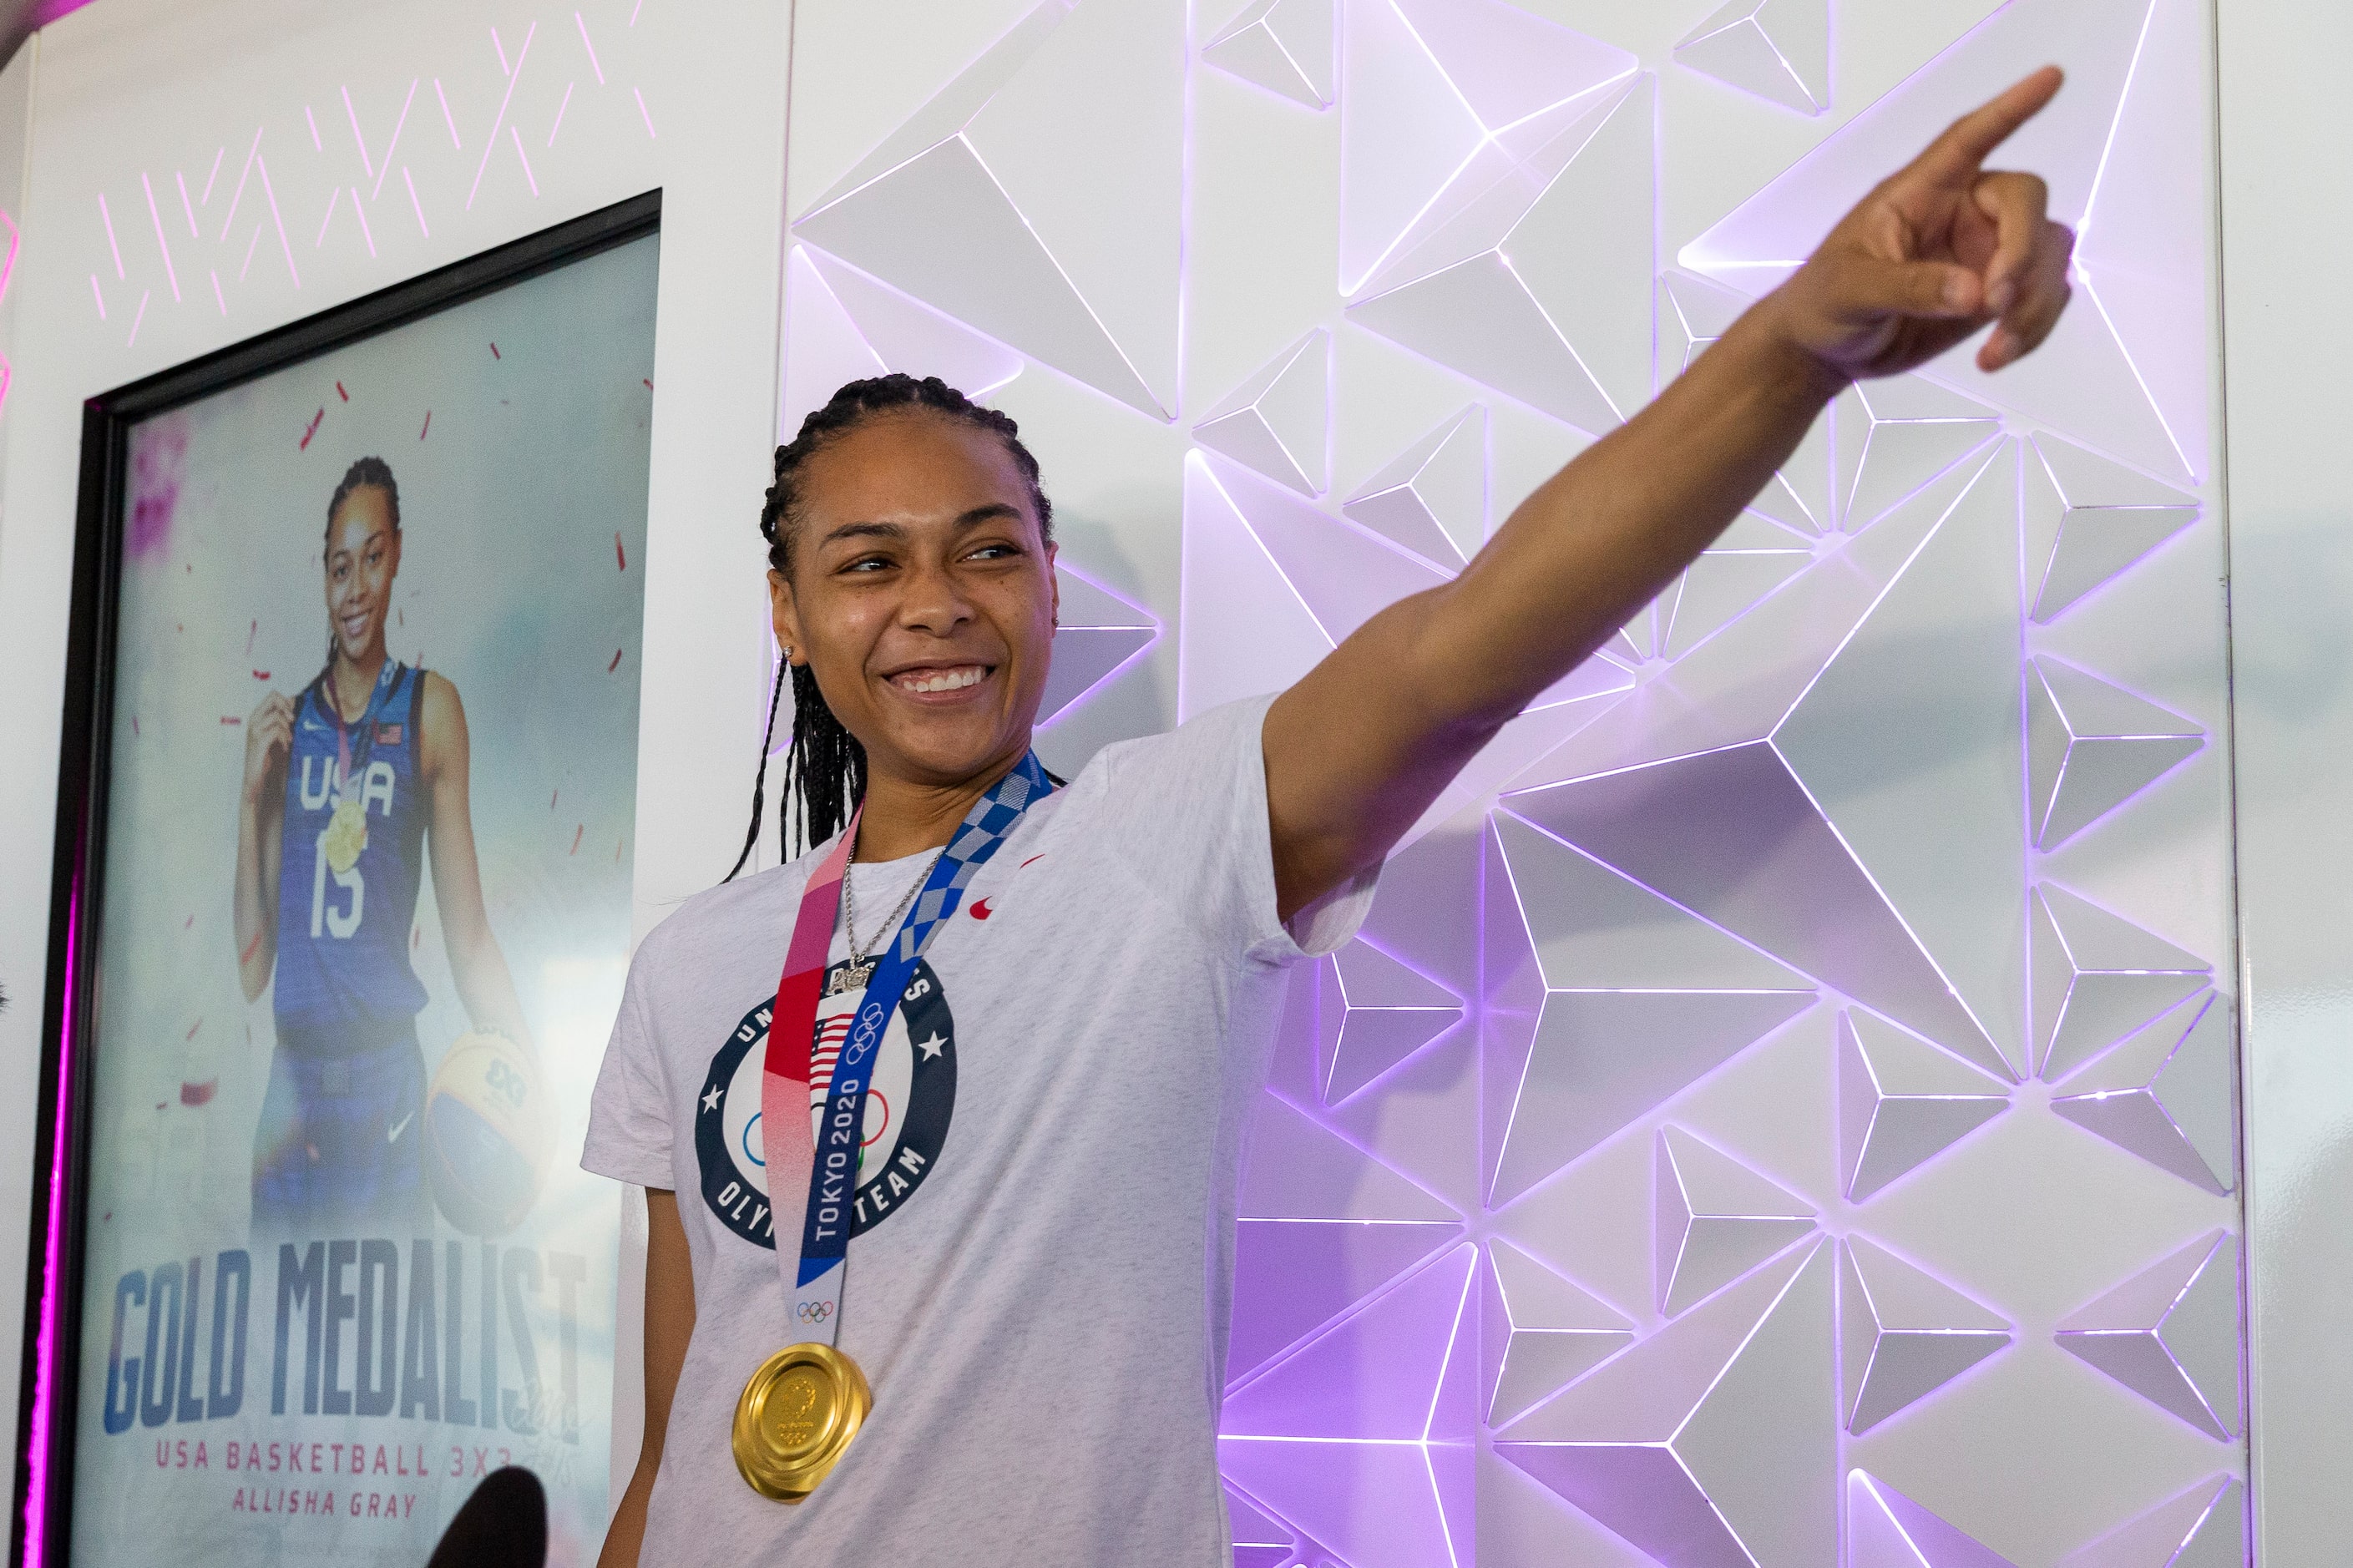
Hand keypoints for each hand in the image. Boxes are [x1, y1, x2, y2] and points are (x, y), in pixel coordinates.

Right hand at [243, 692, 292, 807]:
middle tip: (293, 721)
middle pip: (272, 698)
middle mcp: (254, 720)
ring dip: (287, 727)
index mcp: (258, 716)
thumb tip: (294, 700)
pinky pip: (275, 731)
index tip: (294, 713)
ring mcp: (254, 731)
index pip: (272, 695)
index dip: (287, 700)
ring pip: (276, 716)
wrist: (258, 777)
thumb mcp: (279, 733)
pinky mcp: (258, 743)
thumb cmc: (269, 755)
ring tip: (288, 739)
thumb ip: (284, 718)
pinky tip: (284, 747)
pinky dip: (283, 737)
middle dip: (287, 707)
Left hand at [1765, 67, 2075, 382]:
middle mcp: (1963, 211)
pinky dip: (2032, 328)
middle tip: (1993, 303)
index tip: (2052, 78)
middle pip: (2026, 204)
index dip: (2011, 108)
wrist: (1826, 351)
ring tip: (1995, 349)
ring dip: (2034, 304)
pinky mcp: (1997, 293)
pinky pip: (2044, 298)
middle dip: (2022, 255)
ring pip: (2047, 255)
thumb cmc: (1823, 303)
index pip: (1969, 139)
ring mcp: (1985, 251)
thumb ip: (1908, 287)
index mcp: (1921, 191)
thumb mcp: (1850, 291)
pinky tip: (1996, 356)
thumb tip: (1974, 293)